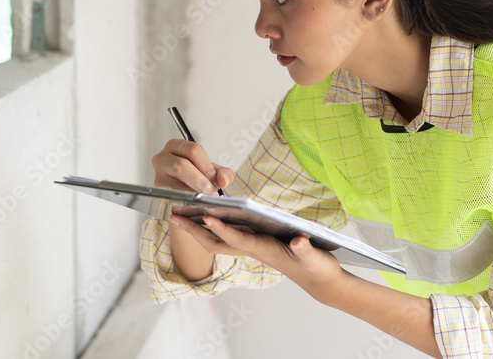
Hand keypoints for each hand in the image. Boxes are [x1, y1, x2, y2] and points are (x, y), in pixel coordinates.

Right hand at [151, 139, 233, 195]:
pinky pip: (171, 197)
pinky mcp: (157, 193)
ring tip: (204, 198)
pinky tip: (194, 204)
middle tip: (211, 192)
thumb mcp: (212, 171)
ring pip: (174, 184)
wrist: (184, 191)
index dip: (207, 166)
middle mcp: (162, 159)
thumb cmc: (197, 176)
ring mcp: (158, 176)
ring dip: (192, 193)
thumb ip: (224, 173)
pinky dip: (184, 202)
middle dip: (199, 180)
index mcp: (176, 146)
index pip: (193, 151)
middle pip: (181, 165)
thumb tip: (223, 180)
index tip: (215, 180)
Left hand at [169, 214, 346, 303]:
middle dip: (195, 230)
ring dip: (199, 227)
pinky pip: (229, 233)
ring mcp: (253, 246)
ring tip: (181, 213)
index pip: (238, 239)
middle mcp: (253, 249)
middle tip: (174, 215)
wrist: (318, 280)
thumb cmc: (315, 268)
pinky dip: (215, 224)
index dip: (222, 229)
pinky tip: (207, 214)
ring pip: (219, 238)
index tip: (206, 217)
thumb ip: (304, 248)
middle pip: (217, 242)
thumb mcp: (313, 258)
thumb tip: (297, 240)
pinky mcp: (257, 242)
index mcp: (264, 250)